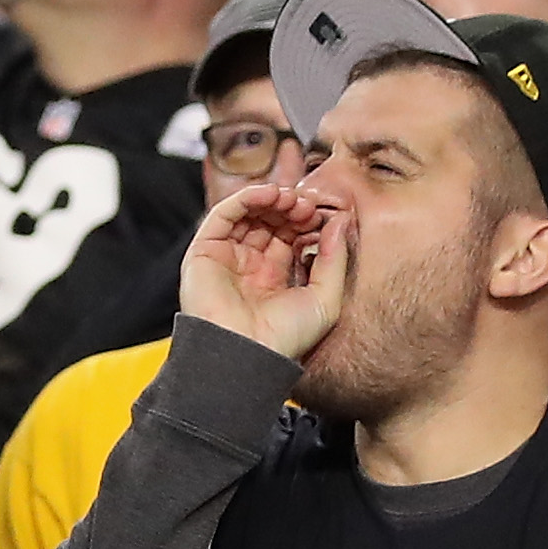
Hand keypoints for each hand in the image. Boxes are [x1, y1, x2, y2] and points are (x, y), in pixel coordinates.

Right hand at [180, 180, 351, 362]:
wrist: (247, 354)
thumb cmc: (284, 339)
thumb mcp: (325, 298)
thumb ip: (334, 258)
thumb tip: (342, 220)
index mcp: (274, 278)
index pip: (290, 236)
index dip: (307, 221)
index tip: (326, 215)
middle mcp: (249, 265)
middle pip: (270, 222)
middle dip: (291, 209)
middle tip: (309, 206)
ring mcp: (227, 256)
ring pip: (248, 214)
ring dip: (272, 200)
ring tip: (292, 199)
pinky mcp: (205, 251)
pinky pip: (224, 214)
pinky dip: (246, 198)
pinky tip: (270, 194)